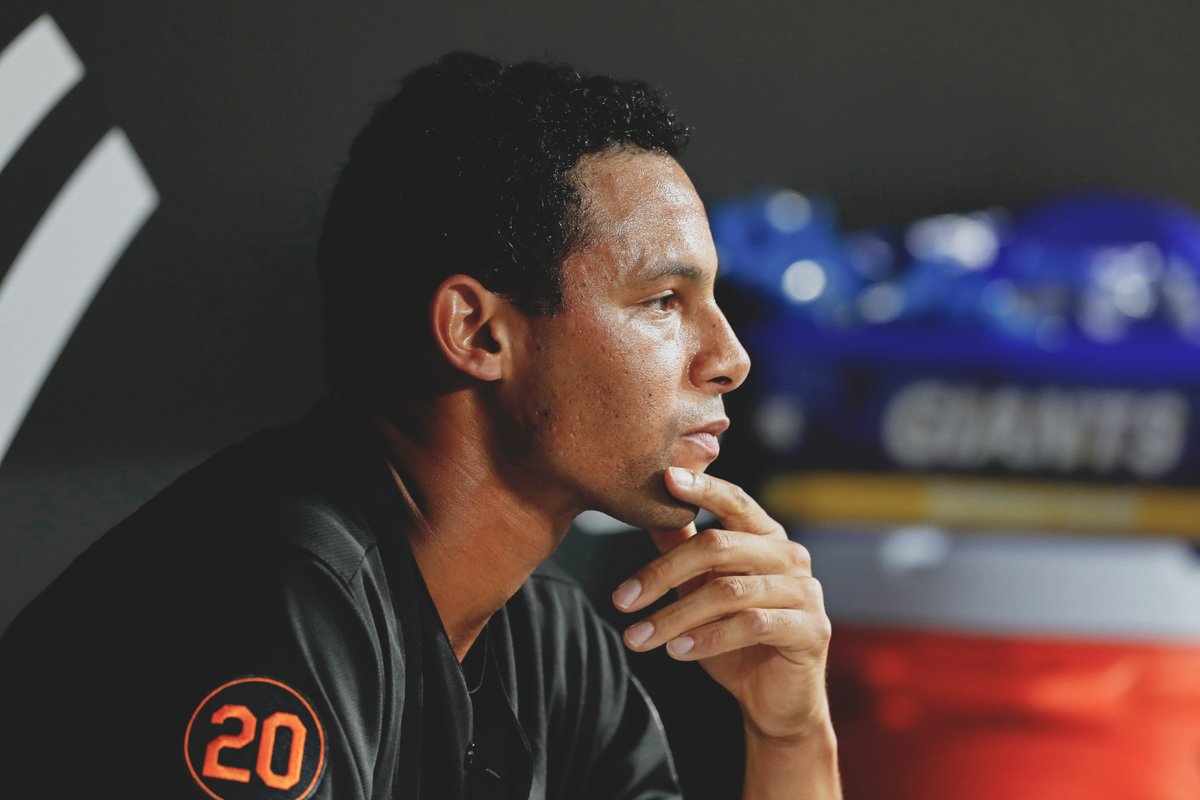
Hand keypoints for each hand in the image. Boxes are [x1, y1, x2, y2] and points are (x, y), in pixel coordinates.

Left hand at [612, 466, 831, 740]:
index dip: (702, 487)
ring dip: (675, 616)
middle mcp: (790, 556)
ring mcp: (805, 591)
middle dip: (662, 573)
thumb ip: (684, 550)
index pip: (733, 501)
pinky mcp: (811, 629)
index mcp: (765, 537)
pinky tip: (676, 652)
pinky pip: (752, 624)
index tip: (666, 476)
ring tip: (638, 637)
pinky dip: (708, 638)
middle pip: (718, 546)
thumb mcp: (701, 590)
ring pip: (728, 591)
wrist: (774, 701)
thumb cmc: (736, 640)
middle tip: (621, 600)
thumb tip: (650, 512)